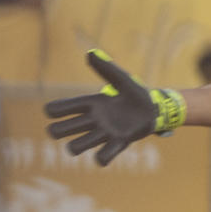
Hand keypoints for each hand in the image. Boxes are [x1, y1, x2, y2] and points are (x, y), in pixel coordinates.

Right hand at [44, 50, 186, 165]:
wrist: (156, 109)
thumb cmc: (136, 94)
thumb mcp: (123, 79)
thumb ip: (107, 68)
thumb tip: (89, 53)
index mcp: (90, 104)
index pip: (60, 108)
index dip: (53, 110)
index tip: (54, 110)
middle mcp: (93, 120)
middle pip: (61, 129)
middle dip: (56, 130)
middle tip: (63, 128)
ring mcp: (104, 133)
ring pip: (77, 145)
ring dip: (75, 147)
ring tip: (76, 146)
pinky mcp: (119, 143)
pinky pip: (104, 156)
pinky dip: (101, 158)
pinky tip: (102, 155)